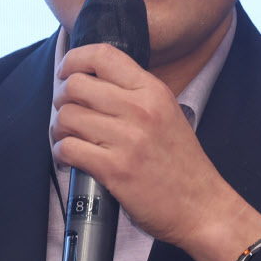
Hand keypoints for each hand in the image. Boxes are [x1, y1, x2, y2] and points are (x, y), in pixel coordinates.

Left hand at [52, 43, 260, 260]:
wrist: (202, 206)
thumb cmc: (182, 163)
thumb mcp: (167, 112)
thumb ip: (135, 93)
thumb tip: (92, 82)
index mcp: (153, 91)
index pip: (102, 55)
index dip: (74, 59)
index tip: (66, 73)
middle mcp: (140, 109)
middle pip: (76, 85)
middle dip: (61, 98)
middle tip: (66, 112)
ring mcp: (127, 139)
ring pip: (67, 117)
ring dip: (59, 128)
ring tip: (67, 138)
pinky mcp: (115, 169)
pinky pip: (69, 149)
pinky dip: (61, 153)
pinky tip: (70, 158)